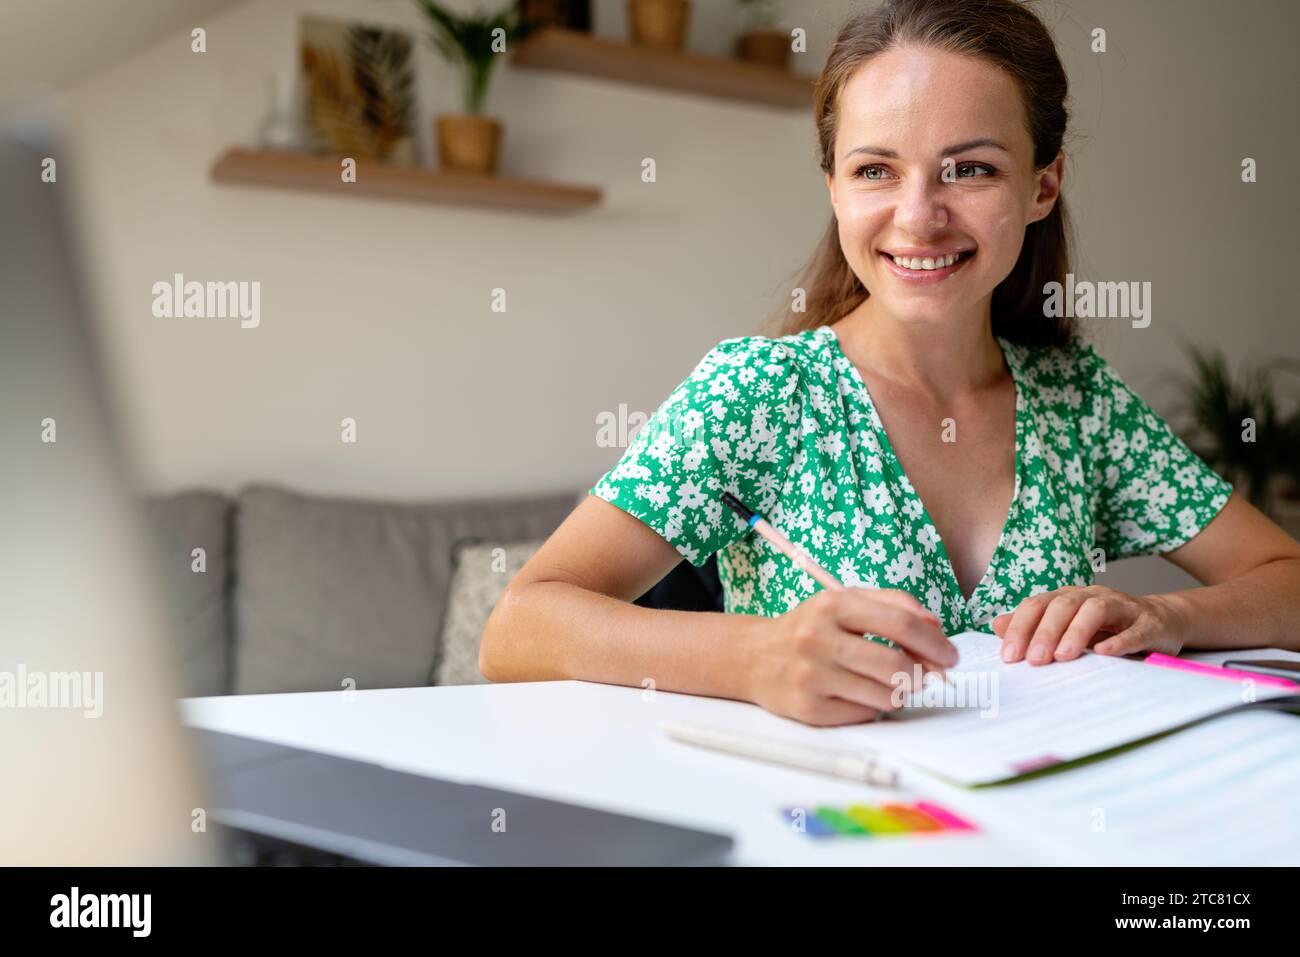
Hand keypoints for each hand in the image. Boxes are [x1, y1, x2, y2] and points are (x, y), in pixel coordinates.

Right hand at [745, 588, 959, 725]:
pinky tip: (858, 693)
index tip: (950, 656)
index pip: (900, 623)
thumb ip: (894, 605)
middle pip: (896, 665)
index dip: (934, 642)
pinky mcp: (808, 709)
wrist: (754, 657)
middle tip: (928, 676)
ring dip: (897, 692)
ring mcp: (811, 676)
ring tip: (886, 682)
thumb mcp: (845, 602)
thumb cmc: (810, 628)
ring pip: (885, 695)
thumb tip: (936, 629)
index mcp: (832, 604)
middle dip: (923, 674)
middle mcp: (817, 639)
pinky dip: (872, 707)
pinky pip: (864, 715)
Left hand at [991, 585, 1184, 664]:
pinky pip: (1135, 630)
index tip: (1009, 656)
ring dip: (1076, 632)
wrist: (1161, 621)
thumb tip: (996, 626)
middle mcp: (1092, 596)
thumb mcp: (1068, 626)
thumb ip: (1034, 626)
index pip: (1037, 605)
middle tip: (1032, 660)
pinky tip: (1105, 653)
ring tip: (1063, 656)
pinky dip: (1120, 641)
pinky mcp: (1149, 623)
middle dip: (1044, 633)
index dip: (1020, 628)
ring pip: (1095, 610)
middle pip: (1062, 606)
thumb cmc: (1108, 627)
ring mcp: (1122, 607)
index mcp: (1068, 597)